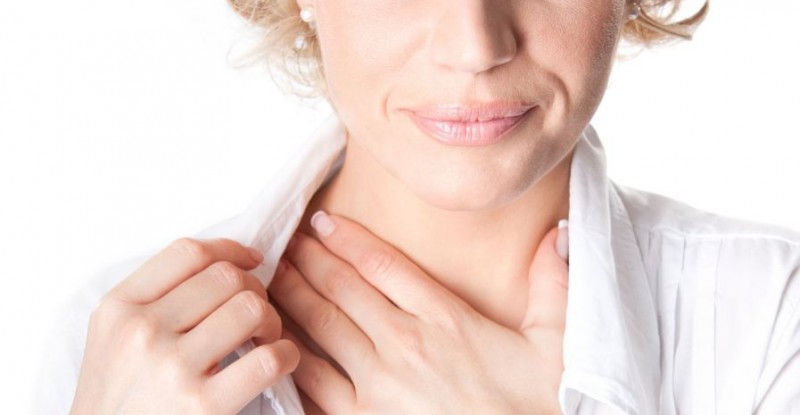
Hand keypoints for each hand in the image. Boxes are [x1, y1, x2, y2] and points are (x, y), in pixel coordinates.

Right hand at [71, 238, 299, 414]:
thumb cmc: (119, 399)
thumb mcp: (113, 338)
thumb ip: (154, 299)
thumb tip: (227, 264)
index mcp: (119, 308)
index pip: (188, 252)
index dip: (231, 250)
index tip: (251, 261)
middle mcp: (142, 331)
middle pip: (226, 277)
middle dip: (255, 289)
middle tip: (256, 314)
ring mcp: (172, 367)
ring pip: (250, 308)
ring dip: (272, 319)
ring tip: (264, 338)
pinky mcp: (203, 406)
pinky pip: (268, 359)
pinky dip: (286, 354)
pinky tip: (278, 361)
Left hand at [269, 212, 568, 413]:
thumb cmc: (536, 408)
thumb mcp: (557, 346)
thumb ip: (554, 286)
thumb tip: (558, 232)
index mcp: (447, 319)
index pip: (383, 264)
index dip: (347, 238)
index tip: (322, 221)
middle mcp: (406, 345)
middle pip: (342, 289)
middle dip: (308, 260)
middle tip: (285, 243)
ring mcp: (379, 386)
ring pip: (319, 328)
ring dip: (290, 299)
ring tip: (271, 281)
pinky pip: (313, 385)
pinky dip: (291, 358)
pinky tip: (277, 343)